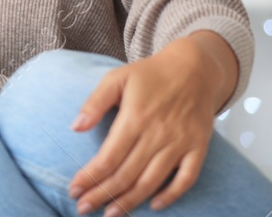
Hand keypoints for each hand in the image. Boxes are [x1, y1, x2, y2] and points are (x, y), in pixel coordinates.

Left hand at [68, 33, 237, 214]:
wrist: (194, 68)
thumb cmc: (150, 74)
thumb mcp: (117, 78)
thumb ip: (95, 102)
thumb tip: (75, 127)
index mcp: (135, 118)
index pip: (108, 157)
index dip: (89, 177)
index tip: (73, 190)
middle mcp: (157, 134)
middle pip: (126, 174)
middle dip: (102, 195)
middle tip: (83, 209)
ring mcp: (180, 143)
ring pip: (152, 181)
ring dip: (130, 201)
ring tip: (110, 215)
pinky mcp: (198, 148)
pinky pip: (186, 178)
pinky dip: (171, 195)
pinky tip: (154, 206)